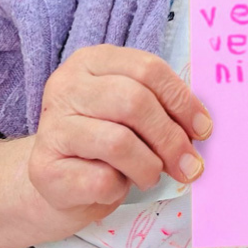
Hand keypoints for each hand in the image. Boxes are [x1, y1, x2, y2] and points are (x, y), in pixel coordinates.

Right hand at [26, 44, 211, 228]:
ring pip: (118, 142)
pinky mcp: (44, 168)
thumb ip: (162, 106)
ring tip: (151, 175)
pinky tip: (115, 185)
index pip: (148, 69)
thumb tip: (201, 127)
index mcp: (93, 60)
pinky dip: (119, 187)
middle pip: (135, 102)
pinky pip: (100, 179)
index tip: (204, 129)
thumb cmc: (105, 138)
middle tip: (189, 164)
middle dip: (170, 137)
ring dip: (148, 166)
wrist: (56, 180)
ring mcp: (51, 126)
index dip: (182, 100)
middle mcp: (66, 86)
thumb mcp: (133, 110)